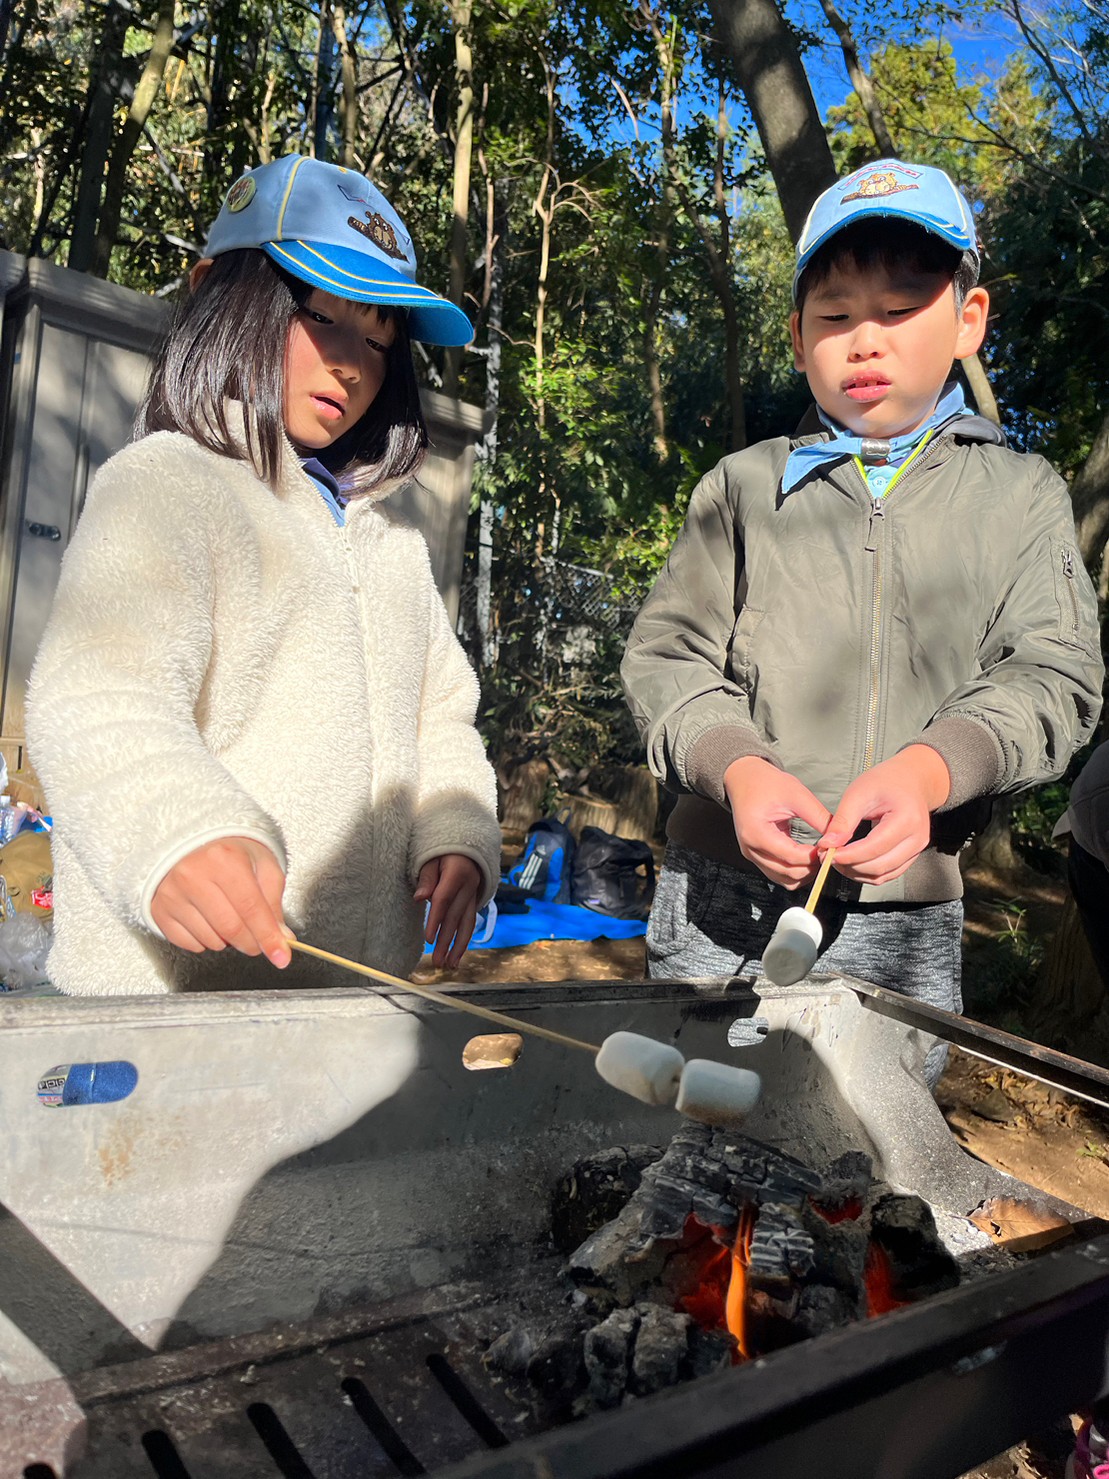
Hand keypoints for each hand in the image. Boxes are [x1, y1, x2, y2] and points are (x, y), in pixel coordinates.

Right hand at [151, 837, 290, 966]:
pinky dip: (205, 941)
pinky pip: (188, 944)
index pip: (251, 909)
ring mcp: (172, 894)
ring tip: (230, 918)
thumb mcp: (262, 866)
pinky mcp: (159, 909)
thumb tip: (280, 938)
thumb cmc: (230, 853)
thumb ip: (273, 902)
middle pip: (231, 929)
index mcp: (224, 859)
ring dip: (228, 941)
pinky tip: (209, 920)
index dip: (268, 937)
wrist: (193, 842)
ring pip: (210, 940)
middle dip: (251, 943)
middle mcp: (193, 875)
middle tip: (258, 941)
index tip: (280, 956)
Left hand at [415, 854, 482, 968]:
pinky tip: (457, 955)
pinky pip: (470, 922)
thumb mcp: (432, 857)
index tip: (428, 938)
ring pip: (468, 924)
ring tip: (450, 965)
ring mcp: (474, 895)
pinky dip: (464, 940)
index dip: (436, 919)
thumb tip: (419, 898)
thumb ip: (426, 878)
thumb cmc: (444, 852)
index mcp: (457, 873)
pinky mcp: (474, 902)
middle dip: (446, 941)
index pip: (444, 900)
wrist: (468, 847)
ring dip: (459, 947)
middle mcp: (469, 886)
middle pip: (456, 917)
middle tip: (437, 961)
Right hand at [723, 757, 831, 888]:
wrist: (743, 780)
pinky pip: (778, 874)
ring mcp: (751, 855)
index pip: (792, 857)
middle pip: (788, 873)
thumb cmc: (766, 783)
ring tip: (818, 856)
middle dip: (812, 867)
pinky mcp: (756, 856)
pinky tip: (806, 857)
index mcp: (757, 833)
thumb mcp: (797, 794)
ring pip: (784, 880)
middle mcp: (751, 849)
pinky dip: (795, 871)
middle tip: (828, 852)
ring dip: (804, 873)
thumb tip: (838, 838)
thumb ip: (819, 818)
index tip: (831, 848)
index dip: (815, 856)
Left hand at [821, 745, 950, 885]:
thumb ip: (843, 820)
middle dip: (849, 866)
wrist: (911, 781)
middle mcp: (917, 839)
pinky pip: (887, 874)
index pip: (874, 847)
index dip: (848, 855)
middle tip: (826, 856)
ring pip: (882, 875)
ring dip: (855, 872)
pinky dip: (866, 873)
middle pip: (879, 866)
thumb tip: (828, 844)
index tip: (826, 853)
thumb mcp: (859, 793)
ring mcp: (916, 850)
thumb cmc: (886, 782)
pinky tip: (850, 862)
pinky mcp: (911, 856)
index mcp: (907, 819)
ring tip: (836, 859)